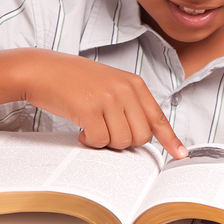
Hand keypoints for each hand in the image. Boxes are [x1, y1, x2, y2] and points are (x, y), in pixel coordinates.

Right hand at [11, 48, 187, 158]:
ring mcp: (108, 98)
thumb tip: (143, 135)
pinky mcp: (88, 108)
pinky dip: (90, 141)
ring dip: (105, 141)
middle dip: (125, 142)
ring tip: (92, 127)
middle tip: (107, 132)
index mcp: (134, 83)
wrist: (43, 70)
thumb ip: (129, 104)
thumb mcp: (110, 84)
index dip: (170, 139)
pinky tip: (81, 129)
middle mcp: (125, 89)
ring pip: (121, 141)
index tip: (181, 154)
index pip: (158, 117)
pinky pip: (99, 140)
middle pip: (141, 136)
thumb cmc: (75, 80)